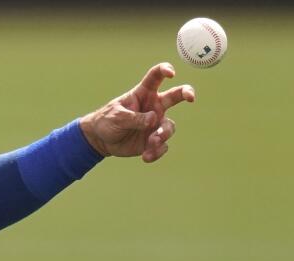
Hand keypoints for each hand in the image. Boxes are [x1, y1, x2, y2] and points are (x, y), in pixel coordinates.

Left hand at [79, 62, 194, 162]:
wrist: (102, 140)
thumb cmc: (107, 121)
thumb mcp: (116, 117)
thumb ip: (134, 117)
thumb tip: (153, 119)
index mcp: (143, 93)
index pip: (156, 77)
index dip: (165, 70)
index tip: (171, 73)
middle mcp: (154, 106)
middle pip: (175, 96)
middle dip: (186, 93)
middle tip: (191, 98)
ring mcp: (156, 123)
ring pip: (169, 127)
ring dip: (163, 135)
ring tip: (152, 142)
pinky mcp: (154, 139)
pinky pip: (162, 146)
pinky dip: (156, 152)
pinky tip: (146, 156)